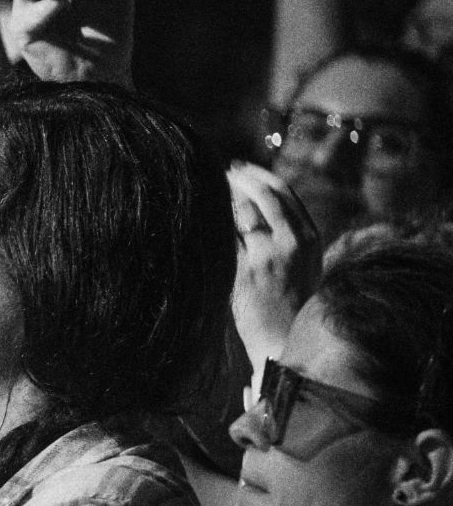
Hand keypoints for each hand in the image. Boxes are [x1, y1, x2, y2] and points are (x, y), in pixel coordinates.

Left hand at [227, 161, 321, 367]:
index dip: (257, 175)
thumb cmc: (290, 302)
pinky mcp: (243, 270)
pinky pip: (223, 237)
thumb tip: (258, 202)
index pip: (282, 192)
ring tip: (207, 192)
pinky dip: (211, 224)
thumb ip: (288, 235)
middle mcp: (291, 242)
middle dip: (237, 177)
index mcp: (309, 238)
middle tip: (219, 170)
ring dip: (222, 198)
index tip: (239, 167)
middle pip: (261, 194)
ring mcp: (267, 255)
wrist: (285, 338)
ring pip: (239, 212)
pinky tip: (198, 217)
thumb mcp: (304, 264)